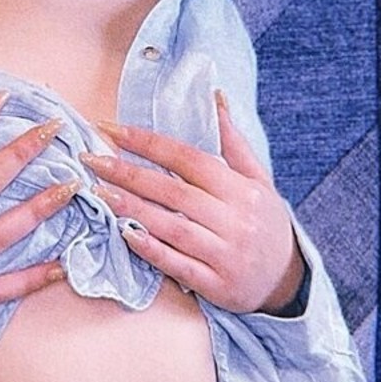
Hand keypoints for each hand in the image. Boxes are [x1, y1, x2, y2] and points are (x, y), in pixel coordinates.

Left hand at [81, 91, 303, 315]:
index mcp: (241, 189)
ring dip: (133, 208)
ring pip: (172, 226)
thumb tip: (215, 97)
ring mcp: (225, 253)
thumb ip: (233, 141)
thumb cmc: (265, 223)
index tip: (111, 130)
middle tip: (92, 160)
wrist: (288, 280)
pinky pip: (179, 265)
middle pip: (174, 190)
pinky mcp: (216, 284)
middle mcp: (234, 219)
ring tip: (99, 193)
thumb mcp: (258, 179)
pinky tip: (125, 234)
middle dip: (129, 173)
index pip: (189, 158)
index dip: (148, 143)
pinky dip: (151, 250)